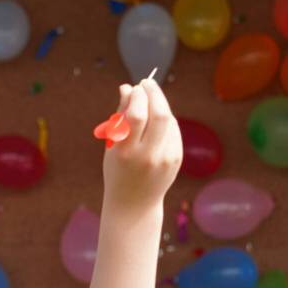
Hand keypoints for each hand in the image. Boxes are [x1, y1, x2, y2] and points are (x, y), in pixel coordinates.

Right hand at [102, 79, 182, 209]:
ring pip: (169, 120)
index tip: (134, 88)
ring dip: (160, 104)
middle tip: (147, 83)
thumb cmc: (117, 170)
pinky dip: (166, 120)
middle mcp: (148, 156)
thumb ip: (120, 116)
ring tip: (150, 101)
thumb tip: (127, 87)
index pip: (137, 115)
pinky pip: (174, 131)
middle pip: (160, 115)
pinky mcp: (176, 160)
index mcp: (126, 152)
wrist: (133, 204)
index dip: (138, 96)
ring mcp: (165, 159)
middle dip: (154, 93)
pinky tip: (156, 120)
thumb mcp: (112, 146)